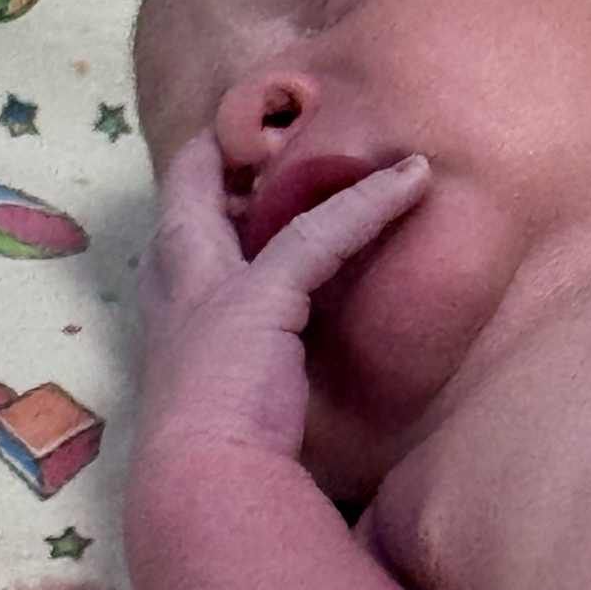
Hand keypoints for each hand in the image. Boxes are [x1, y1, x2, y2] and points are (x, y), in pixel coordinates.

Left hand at [134, 129, 429, 462]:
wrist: (211, 480)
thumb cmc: (221, 375)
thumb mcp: (268, 287)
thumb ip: (331, 230)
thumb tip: (412, 170)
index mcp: (178, 251)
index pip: (197, 167)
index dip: (229, 133)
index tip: (282, 109)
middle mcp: (184, 284)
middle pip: (211, 212)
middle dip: (252, 182)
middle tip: (315, 155)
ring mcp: (209, 330)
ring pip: (235, 261)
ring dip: (270, 235)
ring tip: (324, 210)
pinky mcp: (243, 372)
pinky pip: (269, 310)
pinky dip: (295, 289)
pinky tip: (324, 291)